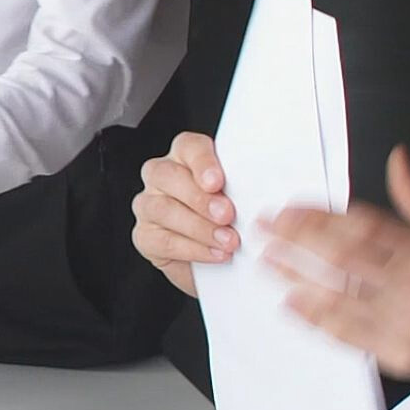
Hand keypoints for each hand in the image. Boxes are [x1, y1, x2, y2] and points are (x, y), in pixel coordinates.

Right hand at [131, 130, 235, 294]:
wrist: (225, 263)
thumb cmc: (234, 221)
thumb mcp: (244, 200)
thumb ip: (246, 189)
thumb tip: (265, 189)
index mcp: (187, 157)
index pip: (188, 146)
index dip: (202, 162)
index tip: (217, 182)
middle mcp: (163, 177)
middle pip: (168, 175)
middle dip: (200, 198)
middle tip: (227, 215)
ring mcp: (149, 205)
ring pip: (163, 209)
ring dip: (199, 227)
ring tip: (228, 241)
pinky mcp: (145, 236)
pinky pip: (162, 240)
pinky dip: (192, 249)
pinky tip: (214, 253)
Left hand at [261, 148, 409, 379]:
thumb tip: (397, 160)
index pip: (363, 228)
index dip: (319, 217)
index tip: (288, 209)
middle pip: (343, 260)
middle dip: (296, 242)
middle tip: (263, 229)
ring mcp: (407, 327)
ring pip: (338, 299)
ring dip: (297, 279)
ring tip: (268, 263)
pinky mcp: (400, 356)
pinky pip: (348, 336)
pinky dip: (317, 319)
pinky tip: (294, 304)